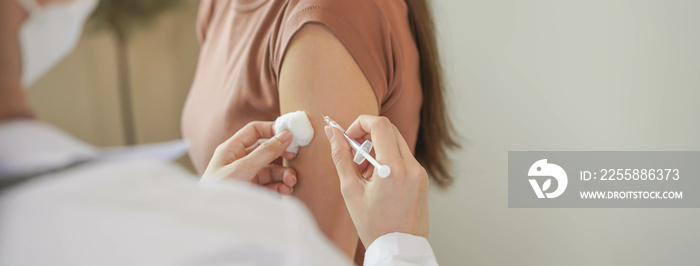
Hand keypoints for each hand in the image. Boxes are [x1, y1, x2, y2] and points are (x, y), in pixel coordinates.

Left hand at [202, 121, 297, 194]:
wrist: (210, 220)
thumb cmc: (217, 191)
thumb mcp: (242, 168)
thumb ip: (265, 152)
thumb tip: (285, 134)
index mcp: (232, 149)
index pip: (254, 131)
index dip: (272, 129)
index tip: (290, 134)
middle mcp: (239, 161)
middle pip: (267, 151)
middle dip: (282, 155)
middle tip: (294, 157)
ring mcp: (247, 177)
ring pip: (271, 170)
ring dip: (283, 174)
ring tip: (291, 182)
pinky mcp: (252, 192)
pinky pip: (271, 185)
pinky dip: (280, 187)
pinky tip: (285, 191)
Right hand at [324, 115, 429, 247]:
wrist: (398, 249)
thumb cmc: (373, 225)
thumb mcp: (350, 190)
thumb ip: (341, 157)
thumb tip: (332, 132)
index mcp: (392, 168)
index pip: (380, 124)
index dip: (361, 123)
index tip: (350, 136)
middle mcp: (411, 166)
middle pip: (389, 130)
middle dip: (368, 136)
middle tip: (354, 155)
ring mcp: (420, 172)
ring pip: (397, 143)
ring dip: (378, 148)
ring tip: (364, 173)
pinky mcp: (422, 179)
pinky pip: (404, 158)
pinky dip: (388, 159)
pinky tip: (377, 180)